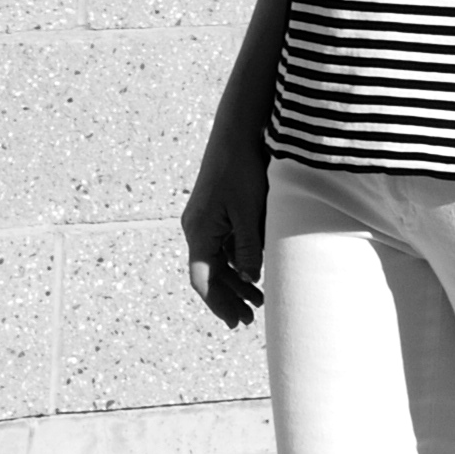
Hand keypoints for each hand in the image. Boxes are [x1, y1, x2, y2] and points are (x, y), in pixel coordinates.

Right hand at [182, 128, 267, 328]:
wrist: (237, 132)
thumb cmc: (242, 169)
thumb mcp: (250, 214)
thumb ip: (249, 249)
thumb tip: (249, 279)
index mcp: (199, 232)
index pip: (203, 279)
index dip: (219, 303)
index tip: (236, 321)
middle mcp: (197, 229)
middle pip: (210, 274)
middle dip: (228, 298)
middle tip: (249, 320)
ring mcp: (207, 221)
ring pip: (218, 261)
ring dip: (236, 282)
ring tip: (257, 301)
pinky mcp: (217, 212)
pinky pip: (224, 246)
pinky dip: (238, 263)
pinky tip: (255, 274)